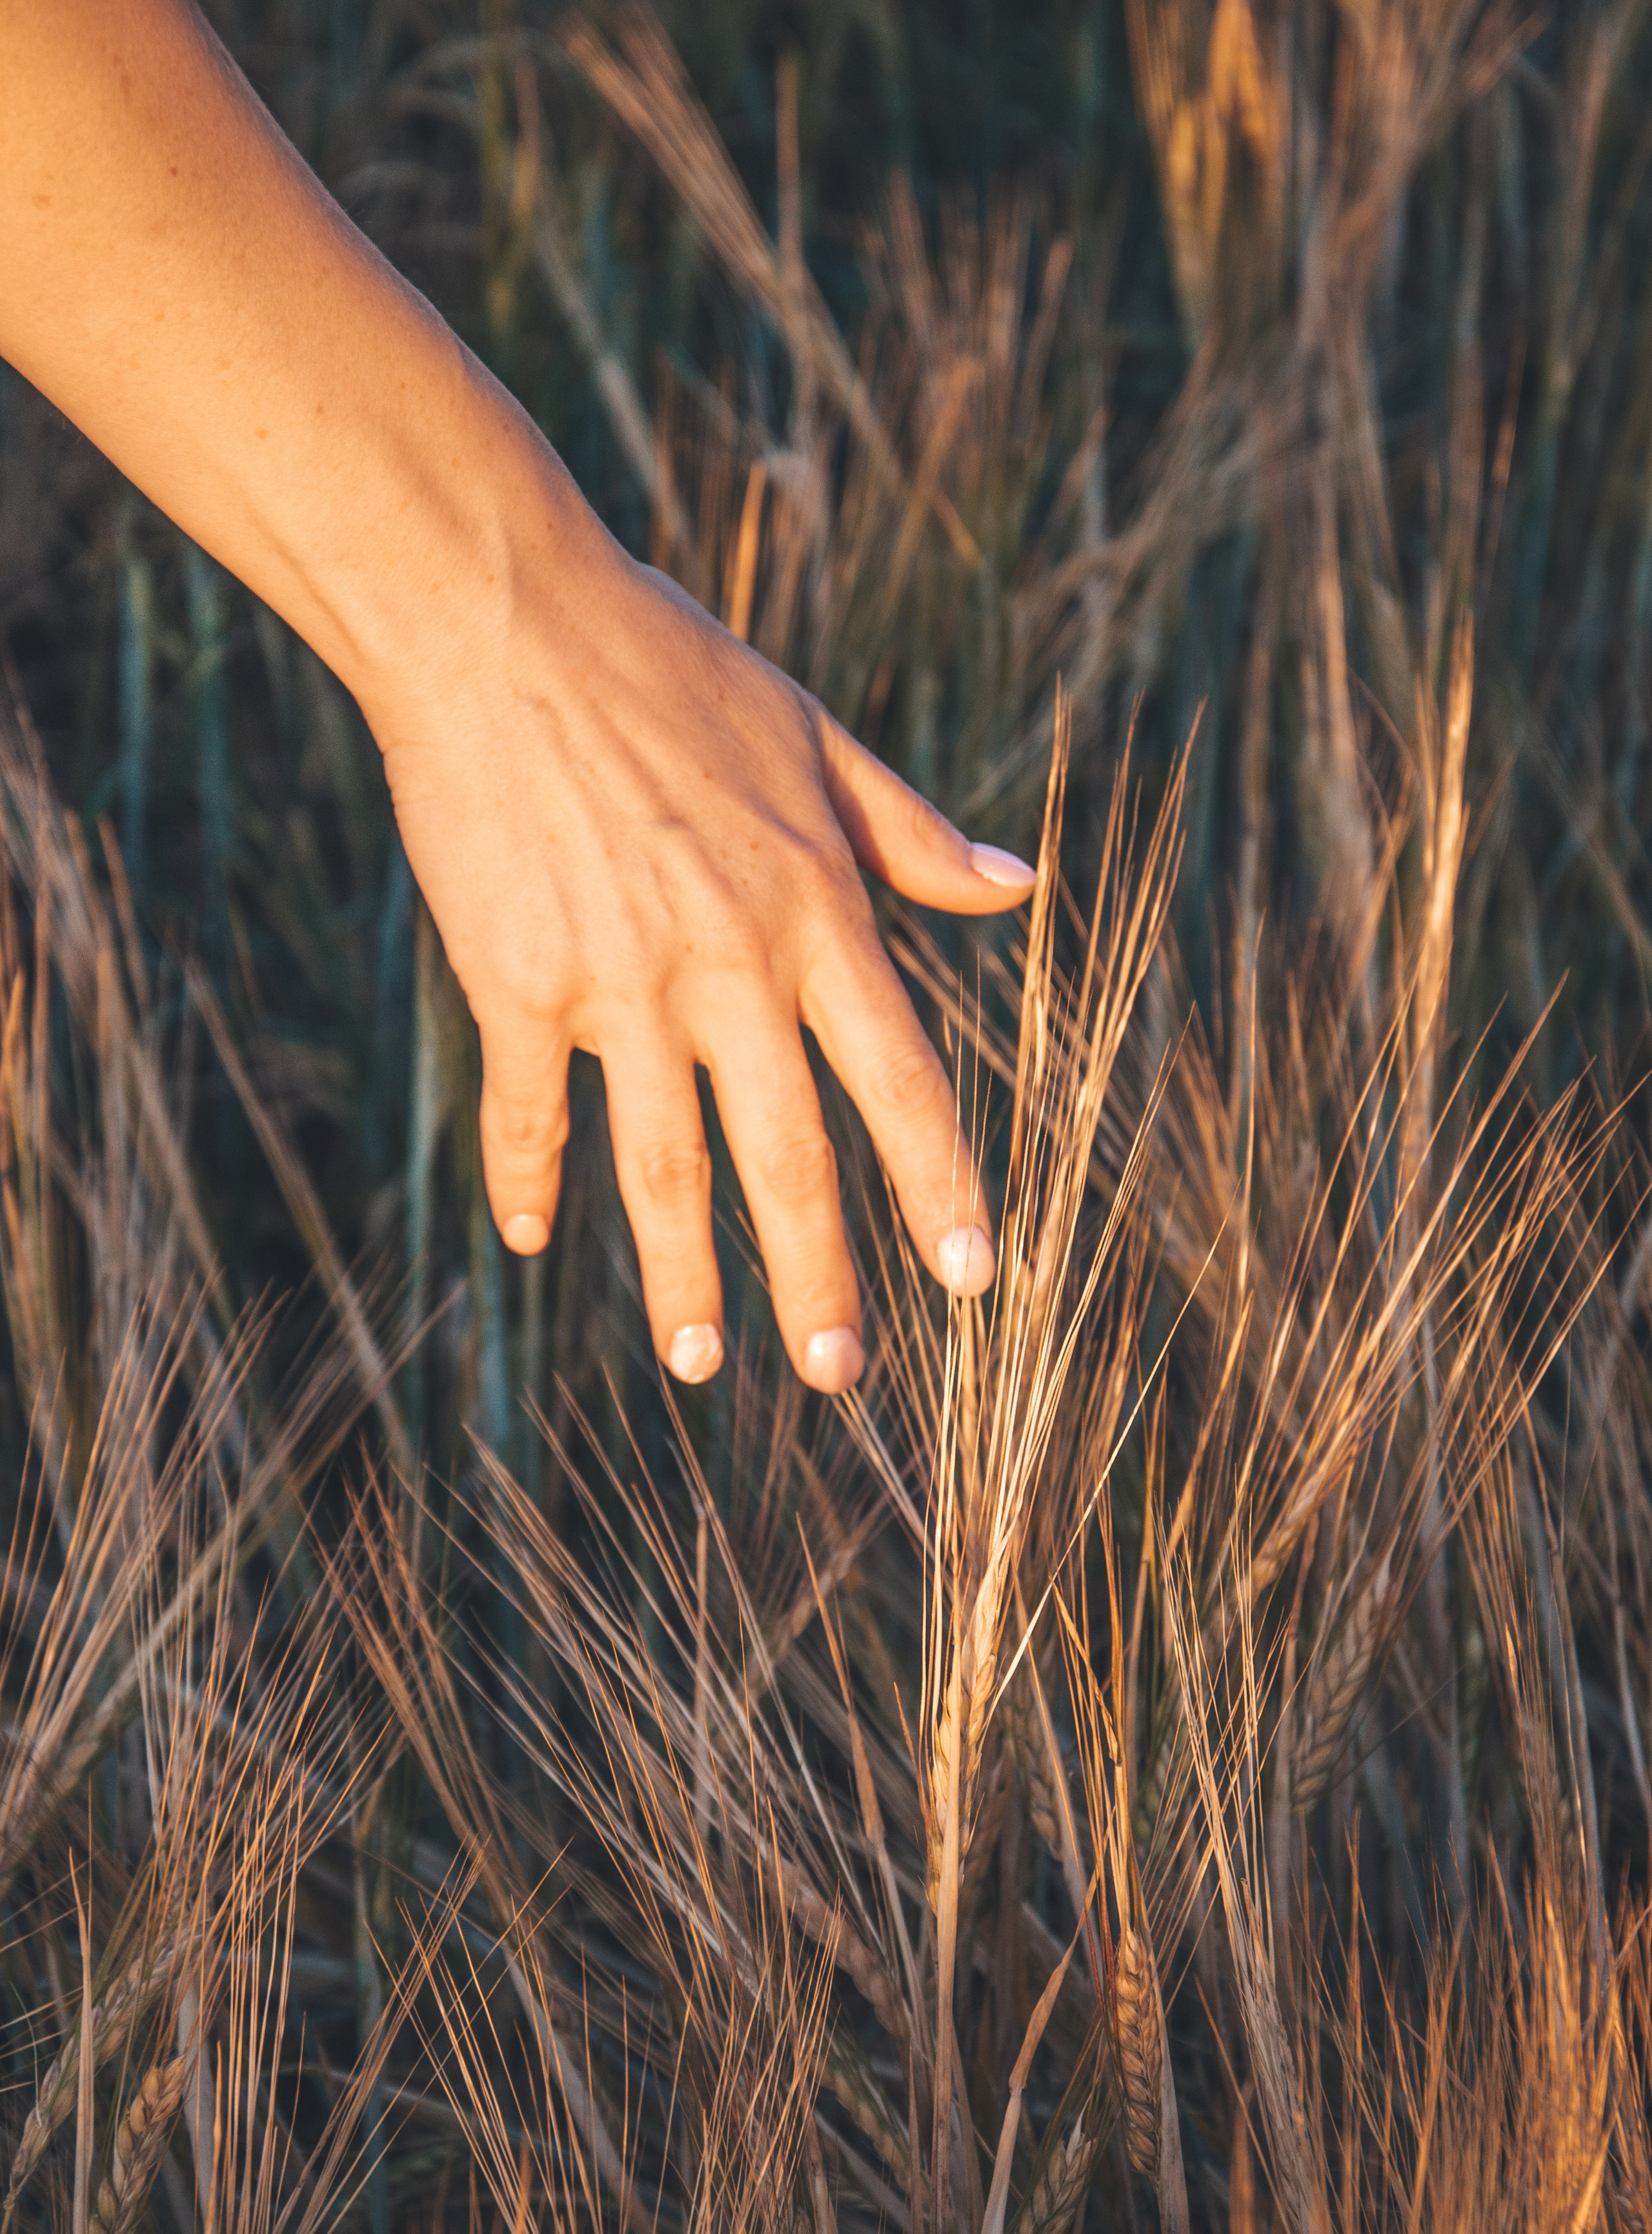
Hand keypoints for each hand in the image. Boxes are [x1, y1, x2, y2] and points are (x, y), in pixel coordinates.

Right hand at [376, 504, 1034, 1393]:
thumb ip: (912, 835)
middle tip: (839, 1374)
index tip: (974, 1278)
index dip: (941, 1186)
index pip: (900, 1079)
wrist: (503, 619)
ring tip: (701, 1364)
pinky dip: (529, 1178)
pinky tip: (534, 1236)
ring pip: (664, 1163)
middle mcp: (729, 964)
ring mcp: (619, 982)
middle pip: (789, 1155)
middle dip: (821, 1277)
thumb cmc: (669, 667)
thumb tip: (1019, 887)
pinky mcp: (516, 980)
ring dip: (683, 1273)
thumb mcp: (817, 739)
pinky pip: (528, 1109)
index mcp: (816, 913)